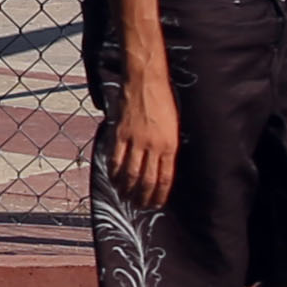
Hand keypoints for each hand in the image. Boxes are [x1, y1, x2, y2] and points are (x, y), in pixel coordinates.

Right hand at [103, 76, 179, 210]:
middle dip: (143, 197)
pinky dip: (113, 171)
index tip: (156, 205)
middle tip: (139, 206)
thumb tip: (160, 167)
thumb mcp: (173, 127)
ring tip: (125, 197)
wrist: (146, 80)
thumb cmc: (163, 101)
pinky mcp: (120, 133)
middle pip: (146, 180)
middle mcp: (153, 146)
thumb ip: (167, 148)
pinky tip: (113, 179)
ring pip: (129, 173)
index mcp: (170, 146)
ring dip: (127, 188)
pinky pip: (115, 158)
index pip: (165, 179)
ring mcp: (135, 140)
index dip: (159, 195)